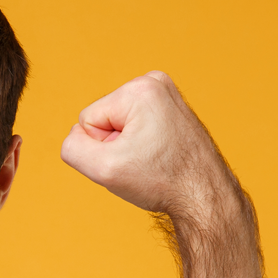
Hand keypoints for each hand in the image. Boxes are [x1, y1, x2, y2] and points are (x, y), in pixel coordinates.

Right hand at [58, 71, 233, 216]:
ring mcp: (166, 94)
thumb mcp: (103, 169)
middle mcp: (155, 82)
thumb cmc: (163, 181)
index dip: (103, 148)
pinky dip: (143, 144)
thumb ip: (72, 148)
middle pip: (104, 118)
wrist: (205, 195)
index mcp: (139, 89)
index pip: (88, 119)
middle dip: (117, 145)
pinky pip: (137, 126)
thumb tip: (75, 137)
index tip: (133, 160)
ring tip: (154, 160)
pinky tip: (161, 155)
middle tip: (144, 163)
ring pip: (120, 124)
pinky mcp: (172, 108)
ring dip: (129, 147)